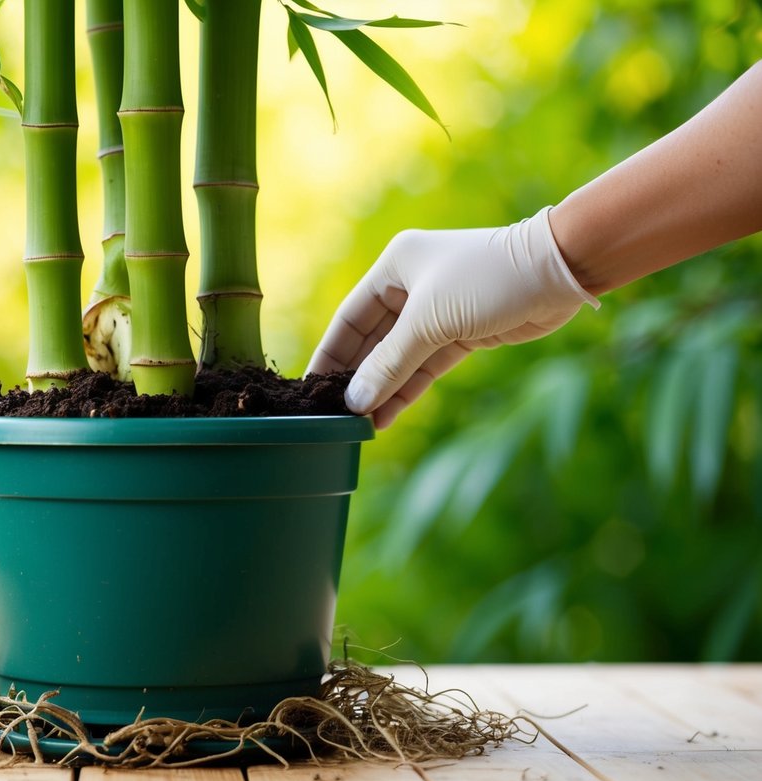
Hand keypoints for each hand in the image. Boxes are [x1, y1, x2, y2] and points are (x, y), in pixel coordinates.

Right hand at [307, 207, 599, 428]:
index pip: (350, 317)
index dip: (330, 353)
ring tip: (358, 423)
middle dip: (357, 377)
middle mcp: (411, 286)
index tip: (311, 387)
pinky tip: (387, 415)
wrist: (558, 271)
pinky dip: (408, 389)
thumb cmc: (487, 280)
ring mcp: (436, 312)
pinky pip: (425, 366)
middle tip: (335, 413)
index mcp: (394, 267)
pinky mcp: (462, 333)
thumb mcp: (429, 321)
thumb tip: (355, 402)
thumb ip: (389, 364)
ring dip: (382, 388)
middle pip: (372, 340)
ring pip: (399, 357)